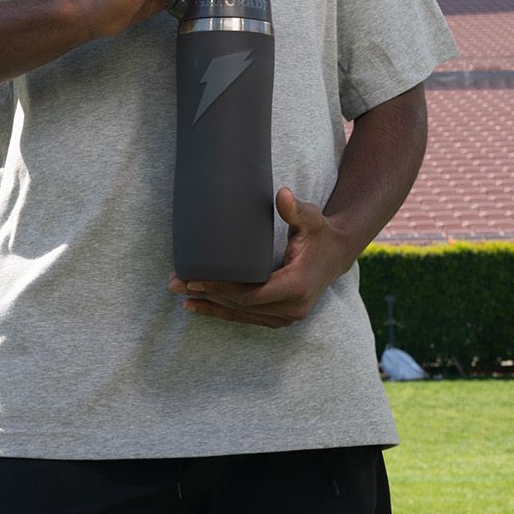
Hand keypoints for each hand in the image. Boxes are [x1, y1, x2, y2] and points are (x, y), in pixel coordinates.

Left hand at [168, 188, 352, 327]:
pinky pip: (248, 318)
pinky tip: (199, 307)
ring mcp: (288, 316)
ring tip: (181, 297)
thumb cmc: (319, 233)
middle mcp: (293, 308)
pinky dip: (223, 313)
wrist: (337, 254)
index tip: (195, 279)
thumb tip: (282, 194)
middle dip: (208, 296)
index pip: (251, 294)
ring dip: (211, 307)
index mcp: (297, 286)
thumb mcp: (311, 218)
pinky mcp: (281, 318)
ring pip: (242, 316)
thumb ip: (295, 209)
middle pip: (242, 307)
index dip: (221, 289)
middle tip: (176, 284)